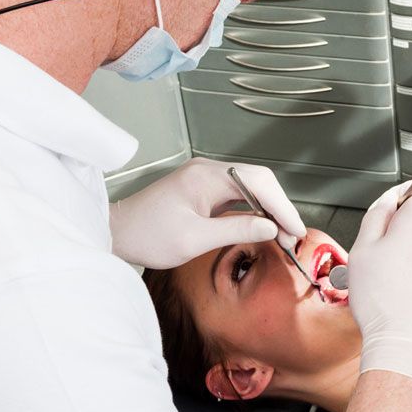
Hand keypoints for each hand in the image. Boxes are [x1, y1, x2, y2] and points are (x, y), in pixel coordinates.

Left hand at [108, 157, 305, 269]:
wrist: (117, 234)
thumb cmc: (146, 236)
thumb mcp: (194, 240)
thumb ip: (235, 230)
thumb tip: (270, 227)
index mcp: (205, 177)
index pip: (258, 182)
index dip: (281, 207)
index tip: (294, 229)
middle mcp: (207, 171)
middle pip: (258, 180)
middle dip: (278, 207)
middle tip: (291, 235)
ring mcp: (205, 179)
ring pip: (250, 187)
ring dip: (268, 209)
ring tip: (281, 234)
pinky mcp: (203, 190)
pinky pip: (238, 194)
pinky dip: (253, 210)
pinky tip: (261, 226)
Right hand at [345, 180, 411, 394]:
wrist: (406, 342)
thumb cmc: (381, 301)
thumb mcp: (362, 249)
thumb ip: (377, 214)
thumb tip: (387, 201)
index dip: (400, 196)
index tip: (387, 212)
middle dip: (409, 219)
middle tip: (384, 243)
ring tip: (393, 268)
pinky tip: (406, 282)